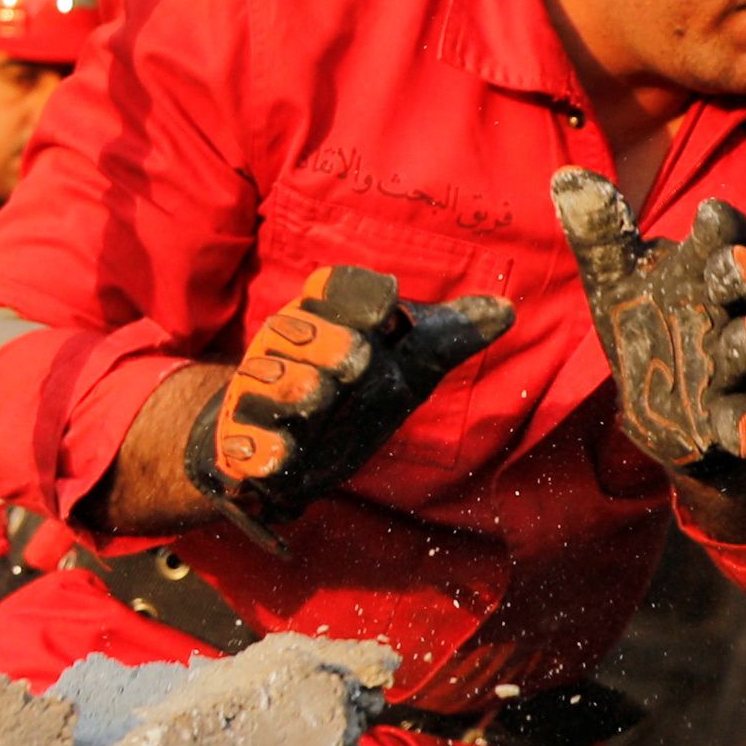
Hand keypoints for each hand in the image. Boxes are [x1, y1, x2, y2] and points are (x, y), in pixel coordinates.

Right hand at [181, 266, 515, 525]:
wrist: (286, 456)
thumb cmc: (350, 400)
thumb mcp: (404, 369)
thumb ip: (448, 338)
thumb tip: (507, 310)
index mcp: (324, 319)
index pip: (333, 288)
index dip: (360, 297)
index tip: (387, 314)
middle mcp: (283, 348)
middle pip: (297, 329)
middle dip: (329, 346)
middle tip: (355, 367)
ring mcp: (255, 394)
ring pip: (265, 376)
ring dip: (295, 388)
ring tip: (316, 405)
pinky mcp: (238, 442)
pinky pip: (243, 439)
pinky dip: (260, 447)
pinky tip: (281, 457)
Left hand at [549, 169, 745, 483]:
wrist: (684, 412)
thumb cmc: (653, 325)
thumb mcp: (618, 282)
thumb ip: (600, 234)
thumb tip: (566, 176)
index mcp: (703, 268)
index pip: (721, 235)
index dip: (719, 225)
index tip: (708, 211)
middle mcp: (733, 308)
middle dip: (745, 274)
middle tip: (742, 265)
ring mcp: (741, 363)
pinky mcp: (738, 416)